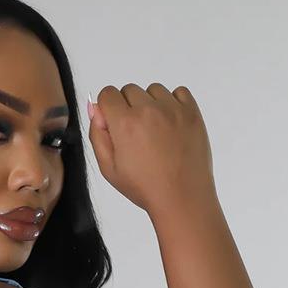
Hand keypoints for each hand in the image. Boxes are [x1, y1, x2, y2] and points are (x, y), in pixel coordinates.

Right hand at [88, 83, 214, 217]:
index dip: (108, 109)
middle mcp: (148, 109)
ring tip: (155, 131)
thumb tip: (95, 108)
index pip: (107, 94)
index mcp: (124, 123)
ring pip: (153, 90)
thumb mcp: (109, 169)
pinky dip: (173, 103)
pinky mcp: (192, 111)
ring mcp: (172, 108)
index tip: (115, 126)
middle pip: (129, 90)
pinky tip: (171, 125)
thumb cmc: (143, 187)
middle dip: (128, 107)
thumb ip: (98, 135)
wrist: (182, 197)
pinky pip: (178, 92)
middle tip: (136, 135)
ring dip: (150, 104)